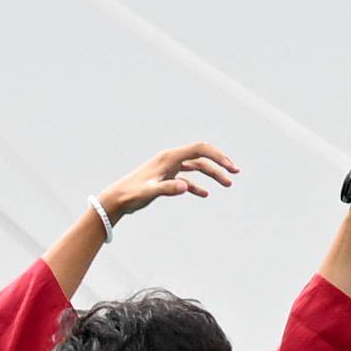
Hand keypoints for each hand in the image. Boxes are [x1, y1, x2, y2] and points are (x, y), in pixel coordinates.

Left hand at [89, 141, 233, 227]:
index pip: (200, 149)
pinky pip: (187, 179)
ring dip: (212, 174)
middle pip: (202, 156)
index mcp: (169, 157)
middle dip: (220, 163)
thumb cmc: (130, 195)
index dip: (217, 155)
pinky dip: (197, 186)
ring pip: (197, 168)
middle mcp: (171, 160)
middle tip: (235, 173)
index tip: (230, 167)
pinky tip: (204, 194)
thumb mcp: (149, 192)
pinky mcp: (166, 179)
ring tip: (227, 184)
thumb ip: (166, 188)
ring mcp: (169, 169)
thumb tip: (185, 188)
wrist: (115, 200)